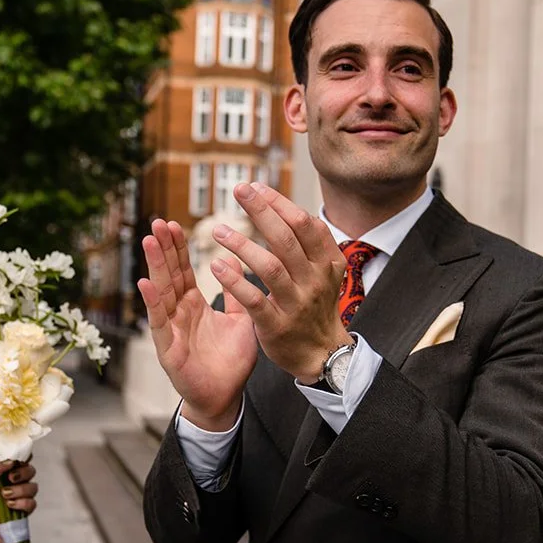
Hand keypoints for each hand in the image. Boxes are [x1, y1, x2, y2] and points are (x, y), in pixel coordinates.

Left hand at [0, 459, 37, 524]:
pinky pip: (31, 503)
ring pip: (32, 487)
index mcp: (4, 467)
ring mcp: (20, 494)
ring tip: (4, 494)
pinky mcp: (22, 508)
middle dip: (23, 473)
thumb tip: (10, 461)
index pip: (21, 457)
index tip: (16, 461)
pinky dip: (22, 503)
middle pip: (30, 470)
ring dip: (20, 490)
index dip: (22, 457)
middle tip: (10, 478)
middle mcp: (14, 479)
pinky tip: (9, 504)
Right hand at [137, 218, 258, 430]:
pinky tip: (145, 283)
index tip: (173, 223)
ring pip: (160, 293)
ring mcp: (170, 329)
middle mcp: (178, 313)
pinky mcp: (168, 348)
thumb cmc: (231, 362)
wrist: (225, 397)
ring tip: (149, 240)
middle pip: (169, 275)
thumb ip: (237, 292)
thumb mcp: (240, 320)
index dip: (178, 248)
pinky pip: (159, 323)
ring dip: (154, 266)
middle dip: (163, 249)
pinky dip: (152, 303)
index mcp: (193, 305)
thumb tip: (235, 260)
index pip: (183, 270)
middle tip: (157, 221)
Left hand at [210, 182, 350, 383]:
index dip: (280, 204)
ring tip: (218, 230)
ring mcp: (296, 303)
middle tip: (238, 190)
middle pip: (287, 239)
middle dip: (262, 211)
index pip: (305, 224)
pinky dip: (234, 281)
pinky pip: (254, 299)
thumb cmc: (316, 306)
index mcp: (326, 262)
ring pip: (270, 266)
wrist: (322, 354)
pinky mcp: (277, 325)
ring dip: (242, 245)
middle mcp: (314, 280)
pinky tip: (216, 265)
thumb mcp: (324, 272)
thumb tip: (283, 207)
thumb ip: (308, 243)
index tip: (256, 188)